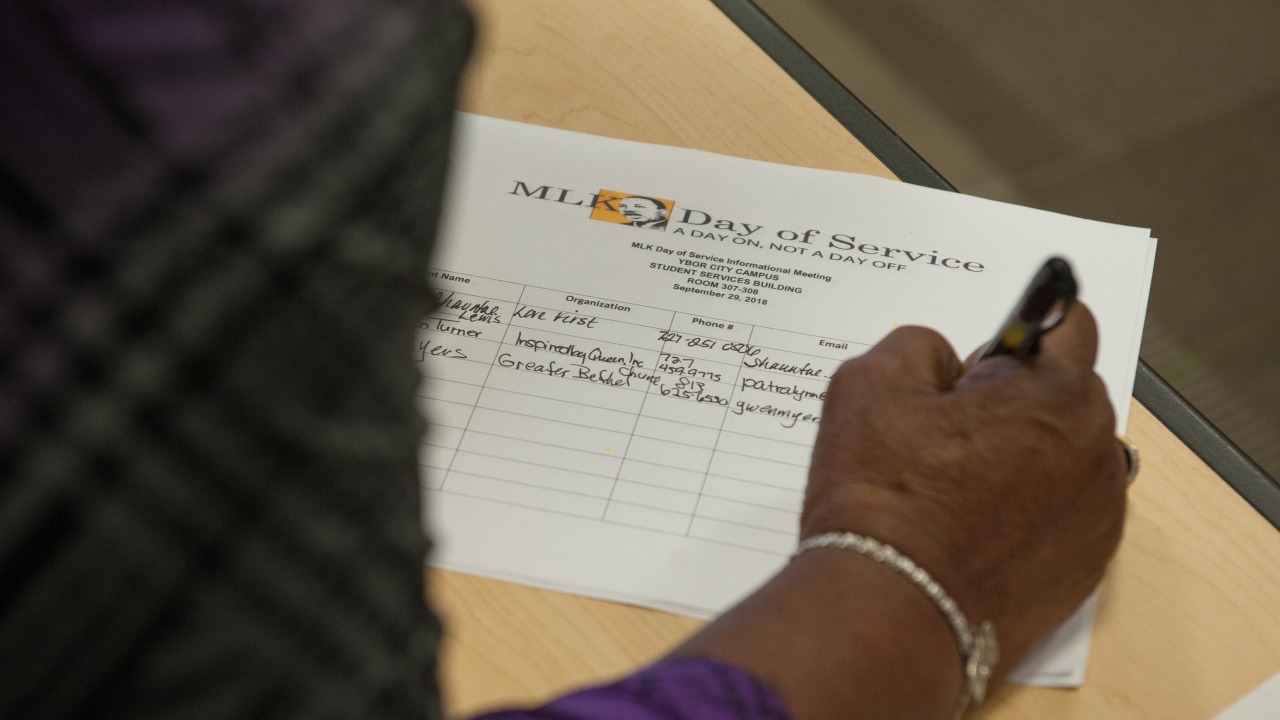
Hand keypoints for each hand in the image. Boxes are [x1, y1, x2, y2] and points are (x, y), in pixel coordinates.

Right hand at [803, 301, 1127, 673]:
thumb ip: (916, 345)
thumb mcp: (868, 383)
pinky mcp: (1087, 567)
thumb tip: (942, 362)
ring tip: (960, 489)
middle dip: (1017, 400)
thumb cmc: (881, 499)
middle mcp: (1094, 449)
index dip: (1015, 335)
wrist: (890, 608)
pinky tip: (975, 529)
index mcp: (1052, 393)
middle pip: (1068, 395)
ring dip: (1029, 457)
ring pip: (1068, 456)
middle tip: (949, 432)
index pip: (1066, 321)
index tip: (980, 363)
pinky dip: (1031, 512)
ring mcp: (1097, 514)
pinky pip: (1067, 514)